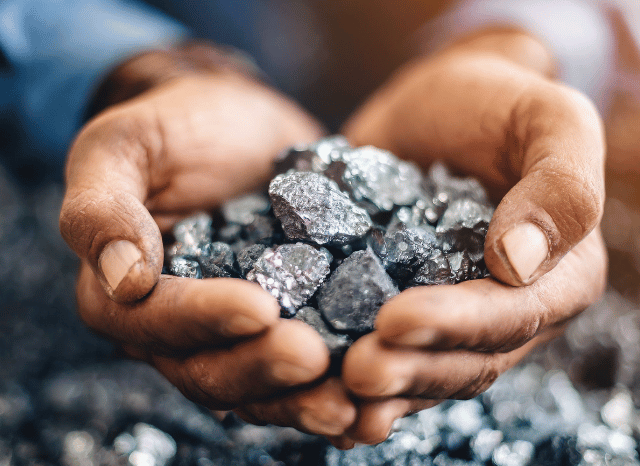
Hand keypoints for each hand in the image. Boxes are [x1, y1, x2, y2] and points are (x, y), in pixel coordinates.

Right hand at [59, 55, 353, 422]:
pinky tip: (374, 393)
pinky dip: (337, 379)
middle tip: (314, 358)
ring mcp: (237, 330)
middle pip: (210, 370)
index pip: (154, 323)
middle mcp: (181, 327)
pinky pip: (306, 361)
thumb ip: (103, 207)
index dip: (203, 321)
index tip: (260, 307)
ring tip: (352, 403)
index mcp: (126, 294)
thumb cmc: (173, 128)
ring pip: (261, 383)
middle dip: (262, 370)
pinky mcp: (289, 319)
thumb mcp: (123, 146)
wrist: (238, 122)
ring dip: (303, 398)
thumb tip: (125, 281)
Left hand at [336, 31, 606, 443]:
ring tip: (333, 392)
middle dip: (409, 370)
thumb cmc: (498, 102)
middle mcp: (506, 309)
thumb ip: (559, 186)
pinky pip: (382, 347)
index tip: (394, 321)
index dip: (455, 325)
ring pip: (421, 367)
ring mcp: (449, 314)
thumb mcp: (547, 119)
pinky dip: (351, 372)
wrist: (437, 105)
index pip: (511, 315)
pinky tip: (320, 389)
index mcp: (558, 276)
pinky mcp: (399, 304)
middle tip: (355, 372)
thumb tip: (520, 262)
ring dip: (380, 387)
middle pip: (463, 359)